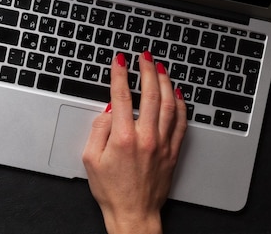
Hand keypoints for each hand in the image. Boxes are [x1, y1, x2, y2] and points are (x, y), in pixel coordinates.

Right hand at [82, 51, 186, 233]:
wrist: (133, 213)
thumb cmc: (111, 189)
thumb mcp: (90, 158)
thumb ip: (98, 129)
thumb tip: (108, 110)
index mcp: (123, 138)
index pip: (121, 96)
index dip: (120, 74)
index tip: (119, 61)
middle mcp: (146, 138)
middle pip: (150, 94)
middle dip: (147, 70)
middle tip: (144, 57)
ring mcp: (162, 144)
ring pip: (168, 104)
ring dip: (165, 82)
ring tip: (160, 68)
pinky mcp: (173, 152)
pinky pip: (180, 123)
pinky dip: (180, 105)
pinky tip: (177, 94)